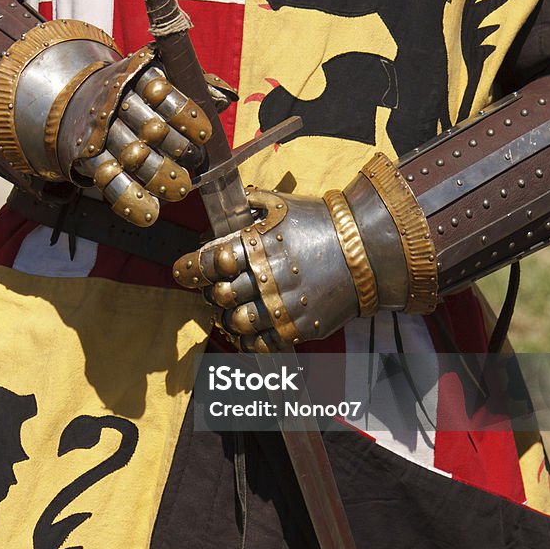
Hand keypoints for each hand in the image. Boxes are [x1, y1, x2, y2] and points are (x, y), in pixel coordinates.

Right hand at [0, 18, 225, 226]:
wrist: (79, 99)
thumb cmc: (138, 91)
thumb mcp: (163, 77)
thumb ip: (196, 84)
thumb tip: (224, 97)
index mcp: (138, 77)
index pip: (161, 92)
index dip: (184, 114)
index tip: (204, 134)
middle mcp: (117, 104)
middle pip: (148, 127)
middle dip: (176, 147)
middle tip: (195, 161)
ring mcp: (102, 133)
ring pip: (131, 156)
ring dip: (157, 176)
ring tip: (180, 191)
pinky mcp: (89, 158)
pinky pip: (108, 180)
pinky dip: (128, 199)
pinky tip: (148, 215)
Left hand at [173, 189, 361, 350]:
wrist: (367, 250)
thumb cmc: (321, 222)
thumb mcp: (281, 203)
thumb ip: (249, 206)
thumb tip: (225, 211)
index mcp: (256, 245)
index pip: (208, 263)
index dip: (189, 269)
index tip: (183, 272)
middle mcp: (265, 277)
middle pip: (218, 295)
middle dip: (210, 293)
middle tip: (214, 289)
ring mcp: (281, 307)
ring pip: (235, 323)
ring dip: (227, 317)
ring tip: (232, 310)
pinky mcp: (297, 328)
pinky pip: (260, 345)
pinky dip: (247, 340)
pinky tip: (249, 331)